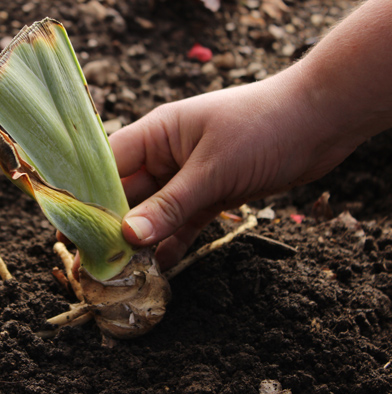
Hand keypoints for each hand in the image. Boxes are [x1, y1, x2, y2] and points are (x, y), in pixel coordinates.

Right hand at [109, 69, 360, 268]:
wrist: (322, 120)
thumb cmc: (263, 127)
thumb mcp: (213, 169)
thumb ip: (170, 205)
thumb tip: (128, 236)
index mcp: (157, 134)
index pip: (108, 166)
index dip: (86, 196)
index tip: (70, 230)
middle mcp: (166, 155)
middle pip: (128, 194)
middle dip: (111, 227)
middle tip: (94, 263)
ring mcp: (188, 176)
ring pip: (155, 212)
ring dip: (141, 240)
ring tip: (121, 272)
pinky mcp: (212, 194)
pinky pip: (183, 221)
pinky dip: (173, 242)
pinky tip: (159, 268)